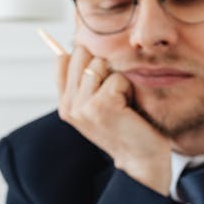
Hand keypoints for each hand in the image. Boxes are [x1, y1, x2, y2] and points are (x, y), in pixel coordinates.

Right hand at [56, 44, 171, 194]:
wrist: (140, 159)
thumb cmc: (125, 128)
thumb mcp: (97, 103)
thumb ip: (82, 80)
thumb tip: (73, 44)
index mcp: (64, 102)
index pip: (62, 58)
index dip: (84, 59)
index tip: (99, 76)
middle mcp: (68, 105)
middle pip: (81, 54)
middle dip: (103, 67)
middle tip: (114, 94)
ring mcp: (81, 107)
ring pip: (99, 65)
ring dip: (117, 79)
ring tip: (122, 103)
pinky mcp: (99, 107)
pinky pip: (117, 78)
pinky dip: (128, 90)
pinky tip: (128, 109)